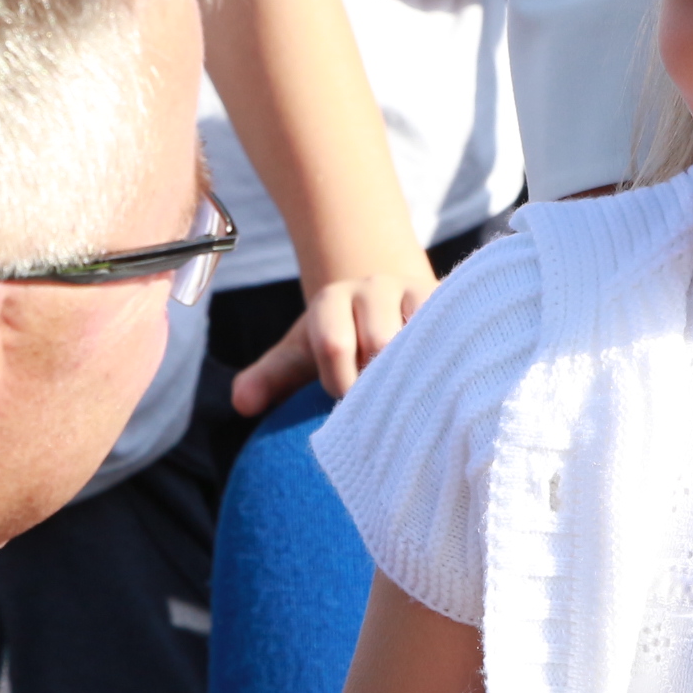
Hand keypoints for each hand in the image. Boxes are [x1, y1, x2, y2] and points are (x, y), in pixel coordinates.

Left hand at [230, 262, 437, 413]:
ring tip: (412, 390)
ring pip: (419, 338)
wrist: (386, 293)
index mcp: (331, 301)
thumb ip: (270, 376)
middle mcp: (373, 288)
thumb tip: (240, 404)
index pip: (333, 345)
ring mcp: (416, 291)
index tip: (348, 397)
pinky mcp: (450, 300)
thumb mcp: (302, 353)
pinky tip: (443, 378)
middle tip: (382, 397)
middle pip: (379, 342)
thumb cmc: (341, 336)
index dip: (341, 383)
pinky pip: (452, 329)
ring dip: (415, 372)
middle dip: (378, 380)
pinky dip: (447, 356)